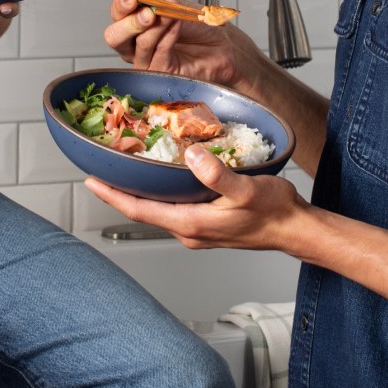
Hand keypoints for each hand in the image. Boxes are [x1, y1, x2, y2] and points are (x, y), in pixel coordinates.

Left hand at [84, 143, 307, 252]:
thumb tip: (194, 156)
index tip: (91, 181)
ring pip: (159, 209)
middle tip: (101, 170)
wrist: (296, 230)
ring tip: (123, 171)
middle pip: (144, 210)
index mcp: (192, 224)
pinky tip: (161, 178)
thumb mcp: (247, 189)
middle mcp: (190, 231)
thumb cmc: (275, 213)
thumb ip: (218, 174)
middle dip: (120, 192)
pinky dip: (160, 193)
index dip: (112, 195)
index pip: (140, 210)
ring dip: (139, 193)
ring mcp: (198, 230)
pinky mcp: (207, 224)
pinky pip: (174, 208)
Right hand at [104, 0, 246, 86]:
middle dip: (129, 22)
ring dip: (155, 27)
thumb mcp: (174, 3)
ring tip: (170, 13)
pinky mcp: (162, 73)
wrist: (224, 43)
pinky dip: (167, 37)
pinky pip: (158, 55)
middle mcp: (135, 44)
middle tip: (146, 11)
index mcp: (135, 23)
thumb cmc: (199, 25)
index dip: (120, 5)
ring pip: (138, 45)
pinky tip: (177, 24)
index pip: (117, 15)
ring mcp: (147, 60)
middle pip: (114, 37)